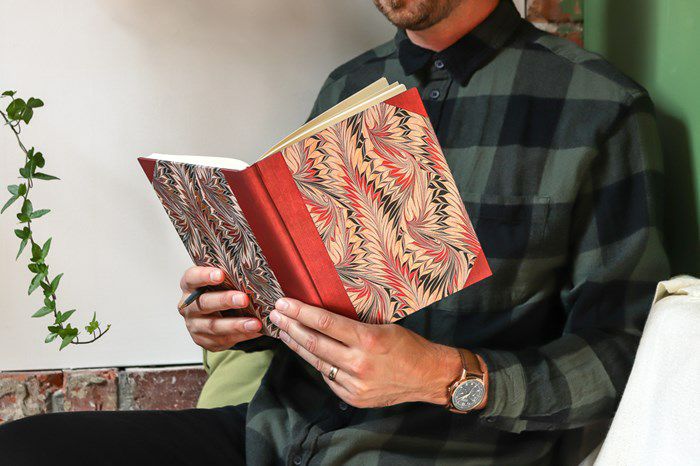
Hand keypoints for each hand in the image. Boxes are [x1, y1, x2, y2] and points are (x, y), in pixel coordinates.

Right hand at [179, 266, 262, 350]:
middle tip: (244, 299)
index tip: (220, 275)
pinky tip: (254, 331)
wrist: (215, 315)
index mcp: (189, 286)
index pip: (192, 278)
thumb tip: (252, 274)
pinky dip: (241, 335)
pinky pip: (223, 339)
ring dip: (236, 325)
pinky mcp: (203, 340)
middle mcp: (188, 306)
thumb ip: (230, 277)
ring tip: (255, 323)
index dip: (204, 276)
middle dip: (225, 301)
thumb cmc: (219, 291)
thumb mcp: (222, 281)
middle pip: (204, 303)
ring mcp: (194, 325)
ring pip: (214, 326)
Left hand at [269, 298, 462, 408]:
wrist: (428, 377)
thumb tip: (322, 316)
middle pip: (314, 343)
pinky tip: (307, 351)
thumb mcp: (383, 326)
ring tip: (284, 331)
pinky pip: (328, 377)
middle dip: (291, 326)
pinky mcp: (353, 397)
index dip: (301, 312)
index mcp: (369, 340)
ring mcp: (355, 384)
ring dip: (297, 345)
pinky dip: (317, 363)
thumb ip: (353, 326)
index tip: (284, 303)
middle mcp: (359, 363)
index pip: (325, 323)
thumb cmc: (408, 346)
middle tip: (276, 315)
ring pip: (317, 361)